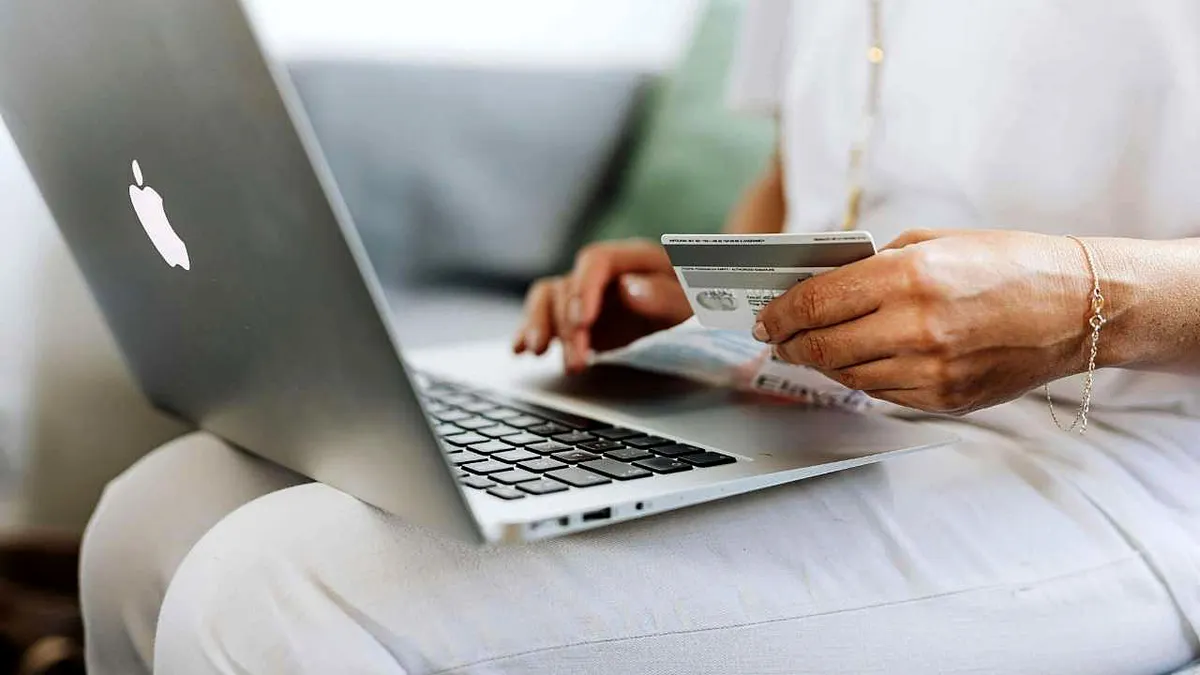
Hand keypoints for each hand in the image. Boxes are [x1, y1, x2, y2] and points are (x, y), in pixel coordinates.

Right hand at [513, 239, 692, 372]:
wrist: (698, 308)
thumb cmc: (697, 300)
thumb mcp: (693, 300)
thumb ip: (665, 295)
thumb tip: (629, 290)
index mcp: (632, 258)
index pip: (596, 261)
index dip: (584, 288)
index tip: (583, 320)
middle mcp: (602, 272)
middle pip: (569, 286)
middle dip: (567, 326)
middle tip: (578, 362)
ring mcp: (585, 293)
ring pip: (548, 299)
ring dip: (540, 326)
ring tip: (537, 353)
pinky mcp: (576, 316)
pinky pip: (544, 316)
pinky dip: (529, 331)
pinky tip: (519, 350)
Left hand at [754, 229, 1093, 413]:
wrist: (1078, 306)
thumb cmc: (1008, 264)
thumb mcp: (935, 242)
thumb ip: (875, 265)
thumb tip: (820, 286)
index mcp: (910, 277)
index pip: (817, 302)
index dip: (780, 313)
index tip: (765, 317)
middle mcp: (917, 328)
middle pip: (821, 346)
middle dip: (789, 343)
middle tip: (776, 338)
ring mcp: (932, 371)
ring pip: (847, 375)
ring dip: (821, 362)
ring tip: (810, 349)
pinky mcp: (945, 400)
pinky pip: (881, 393)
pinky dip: (861, 377)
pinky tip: (858, 361)